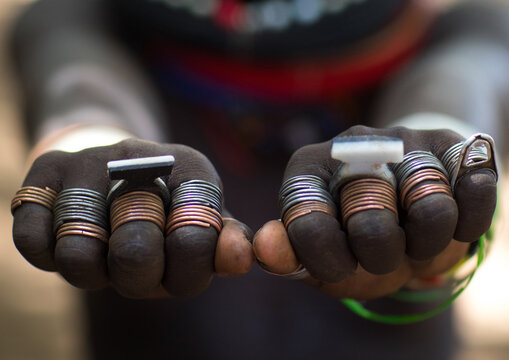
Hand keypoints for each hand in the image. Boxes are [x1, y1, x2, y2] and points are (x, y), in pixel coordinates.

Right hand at [12, 139, 253, 297]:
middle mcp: (139, 155)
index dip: (186, 272)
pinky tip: (73, 239)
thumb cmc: (169, 209)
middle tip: (141, 263)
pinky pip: (32, 241)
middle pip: (133, 252)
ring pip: (77, 254)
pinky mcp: (46, 171)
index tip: (178, 265)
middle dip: (139, 276)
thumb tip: (240, 258)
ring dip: (93, 271)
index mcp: (192, 169)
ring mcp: (88, 161)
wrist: (119, 165)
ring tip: (105, 255)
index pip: (193, 242)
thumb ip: (226, 245)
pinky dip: (51, 256)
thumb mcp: (204, 224)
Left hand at [254, 126, 496, 299]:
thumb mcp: (318, 253)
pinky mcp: (451, 145)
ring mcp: (404, 141)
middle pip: (372, 222)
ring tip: (414, 240)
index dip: (329, 260)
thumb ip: (288, 254)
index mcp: (307, 170)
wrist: (404, 202)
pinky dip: (468, 220)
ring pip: (430, 207)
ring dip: (425, 243)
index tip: (341, 266)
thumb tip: (263, 248)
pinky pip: (474, 189)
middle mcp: (353, 146)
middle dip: (380, 255)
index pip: (310, 224)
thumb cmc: (353, 237)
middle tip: (381, 253)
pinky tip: (452, 222)